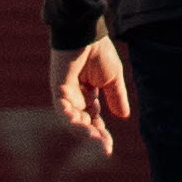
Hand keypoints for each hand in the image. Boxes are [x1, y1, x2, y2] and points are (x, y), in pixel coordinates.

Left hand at [50, 34, 129, 155]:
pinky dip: (72, 119)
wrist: (88, 33)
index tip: (108, 148)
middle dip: (94, 137)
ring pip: (73, 121)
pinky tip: (84, 126)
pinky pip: (63, 110)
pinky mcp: (58, 89)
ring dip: (85, 132)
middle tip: (105, 149)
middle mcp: (75, 97)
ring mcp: (65, 94)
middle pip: (84, 123)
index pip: (94, 119)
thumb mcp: (112, 79)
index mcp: (87, 94)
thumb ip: (116, 97)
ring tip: (97, 140)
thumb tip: (123, 116)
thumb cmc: (99, 51)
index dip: (101, 134)